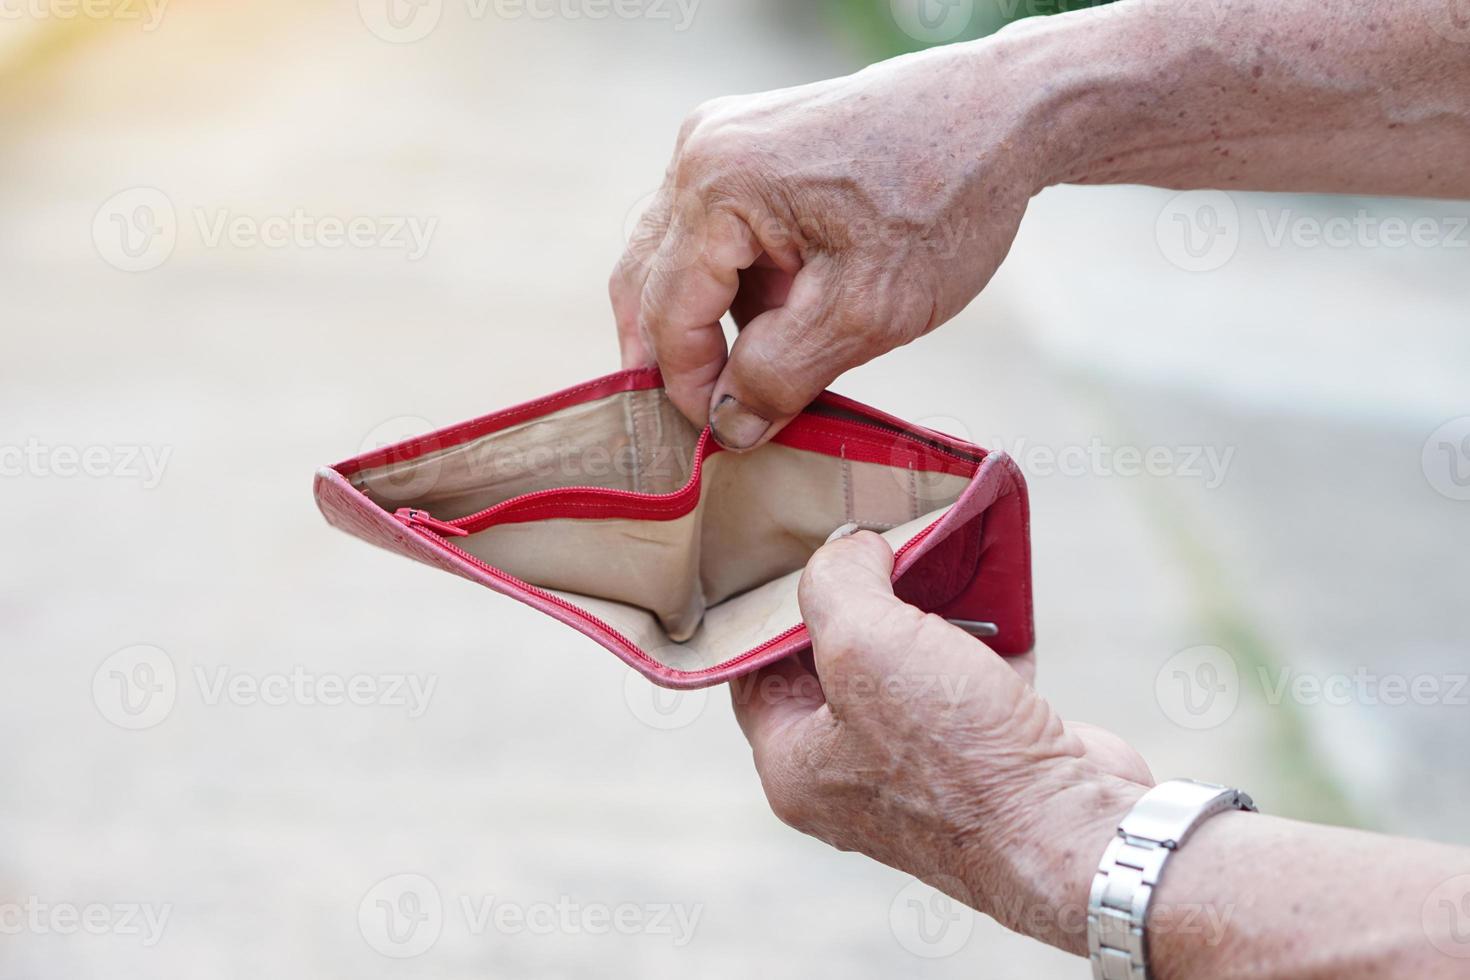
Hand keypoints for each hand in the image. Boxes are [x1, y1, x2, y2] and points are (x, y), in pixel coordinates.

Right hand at [610, 39, 1044, 449]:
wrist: (1003, 114)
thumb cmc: (946, 199)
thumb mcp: (868, 310)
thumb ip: (783, 374)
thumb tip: (728, 426)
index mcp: (719, 185)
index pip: (667, 313)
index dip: (686, 389)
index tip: (719, 442)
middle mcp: (702, 152)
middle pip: (647, 282)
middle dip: (673, 359)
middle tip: (707, 423)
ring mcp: (722, 142)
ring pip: (673, 260)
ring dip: (705, 325)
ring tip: (754, 376)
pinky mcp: (748, 146)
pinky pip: (709, 233)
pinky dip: (731, 289)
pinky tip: (775, 324)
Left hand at [731, 531, 1152, 951]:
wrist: (1072, 830)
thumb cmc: (955, 754)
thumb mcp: (865, 641)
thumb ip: (836, 581)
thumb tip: (849, 548)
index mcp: (795, 766)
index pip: (756, 673)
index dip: (775, 609)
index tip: (806, 554)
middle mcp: (849, 776)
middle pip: (833, 665)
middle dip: (858, 600)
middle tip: (873, 544)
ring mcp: (920, 772)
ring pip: (906, 666)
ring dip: (923, 610)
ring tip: (931, 551)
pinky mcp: (984, 759)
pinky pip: (967, 679)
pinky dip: (980, 634)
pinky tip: (988, 588)